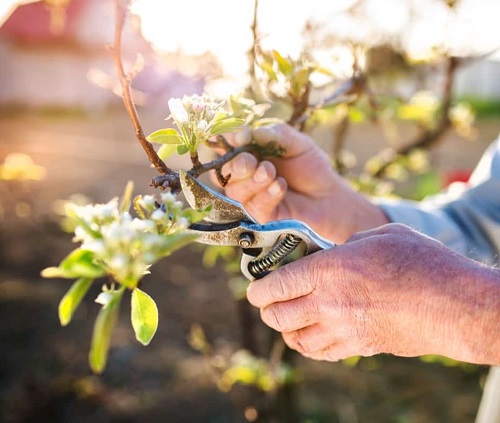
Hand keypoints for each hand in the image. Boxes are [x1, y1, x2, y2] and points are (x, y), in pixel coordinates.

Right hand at [220, 123, 387, 242]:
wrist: (328, 196)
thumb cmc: (311, 167)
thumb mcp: (297, 143)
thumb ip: (274, 135)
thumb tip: (247, 133)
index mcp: (249, 152)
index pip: (226, 145)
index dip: (226, 141)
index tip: (239, 137)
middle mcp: (244, 175)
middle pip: (224, 171)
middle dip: (238, 165)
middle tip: (254, 162)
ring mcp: (249, 197)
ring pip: (234, 190)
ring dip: (253, 181)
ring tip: (272, 174)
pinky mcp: (258, 216)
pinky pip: (252, 206)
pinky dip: (266, 195)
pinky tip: (281, 187)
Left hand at [246, 224, 499, 364]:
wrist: (456, 304)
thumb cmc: (421, 261)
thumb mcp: (379, 235)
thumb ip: (347, 243)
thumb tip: (332, 252)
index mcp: (329, 269)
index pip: (277, 285)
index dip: (258, 289)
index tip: (253, 290)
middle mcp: (329, 303)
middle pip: (278, 315)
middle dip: (266, 310)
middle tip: (267, 302)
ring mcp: (343, 329)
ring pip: (295, 339)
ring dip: (284, 330)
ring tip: (286, 320)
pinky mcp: (360, 346)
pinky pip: (321, 353)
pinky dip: (307, 346)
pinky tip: (310, 337)